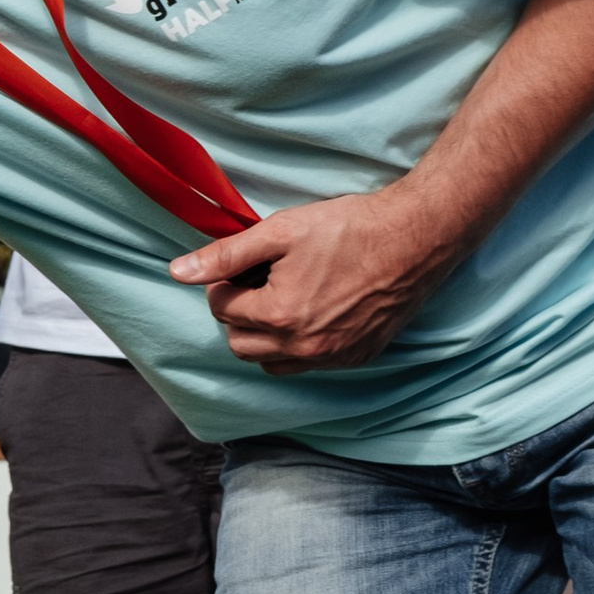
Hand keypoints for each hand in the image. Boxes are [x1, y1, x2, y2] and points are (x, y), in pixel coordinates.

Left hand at [169, 186, 451, 370]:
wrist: (415, 238)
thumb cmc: (349, 228)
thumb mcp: (280, 231)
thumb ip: (226, 255)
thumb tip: (178, 272)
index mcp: (278, 316)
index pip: (222, 309)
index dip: (226, 284)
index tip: (246, 265)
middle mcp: (303, 348)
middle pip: (240, 343)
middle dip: (240, 314)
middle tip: (260, 281)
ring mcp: (332, 358)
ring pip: (271, 362)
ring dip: (265, 336)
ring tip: (284, 298)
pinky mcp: (356, 358)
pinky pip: (309, 365)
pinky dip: (299, 346)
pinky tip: (314, 311)